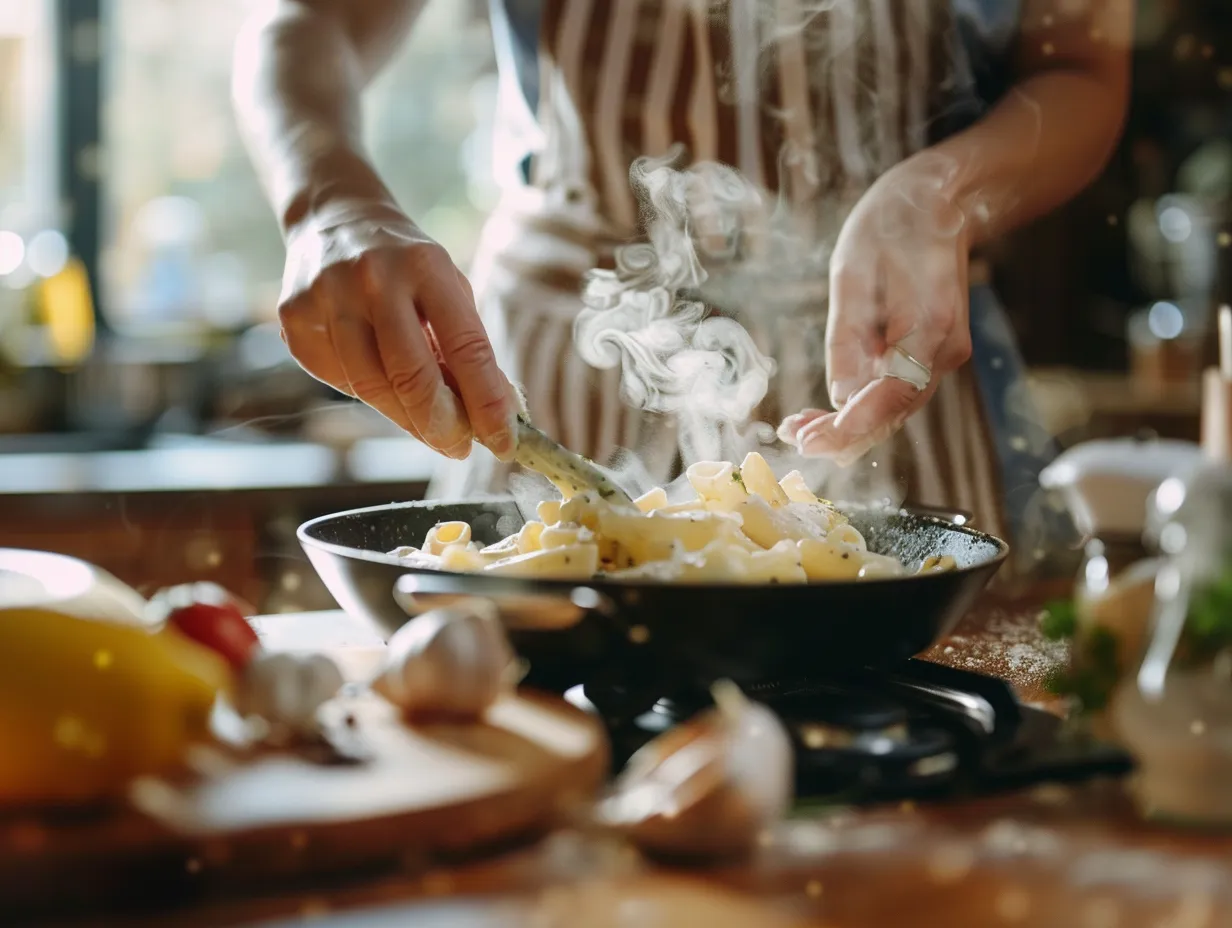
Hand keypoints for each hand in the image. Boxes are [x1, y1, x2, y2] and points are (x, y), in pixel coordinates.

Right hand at [278, 200, 514, 459]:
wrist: (334, 219)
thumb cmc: (407, 268)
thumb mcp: (447, 291)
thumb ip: (465, 349)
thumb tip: (489, 418)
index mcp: (426, 266)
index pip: (467, 348)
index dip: (488, 403)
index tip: (504, 442)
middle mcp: (374, 277)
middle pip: (411, 376)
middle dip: (442, 425)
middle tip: (459, 448)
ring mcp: (328, 296)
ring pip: (371, 387)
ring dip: (406, 419)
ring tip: (429, 427)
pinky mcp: (295, 318)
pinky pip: (340, 379)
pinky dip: (369, 394)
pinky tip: (382, 385)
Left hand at [779, 156, 972, 463]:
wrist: (939, 202)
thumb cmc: (892, 226)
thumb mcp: (853, 271)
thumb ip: (848, 336)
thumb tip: (838, 396)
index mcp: (932, 323)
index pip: (893, 395)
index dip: (850, 426)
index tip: (810, 442)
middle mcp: (945, 349)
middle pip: (893, 412)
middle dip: (842, 434)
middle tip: (792, 438)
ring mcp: (941, 355)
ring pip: (892, 409)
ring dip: (847, 425)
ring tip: (797, 429)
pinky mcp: (928, 356)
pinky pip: (893, 393)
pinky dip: (859, 407)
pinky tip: (821, 415)